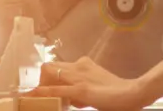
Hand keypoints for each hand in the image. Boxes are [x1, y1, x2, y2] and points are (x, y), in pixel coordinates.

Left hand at [28, 57, 148, 110]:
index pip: (59, 66)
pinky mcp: (80, 90)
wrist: (130, 93)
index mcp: (85, 63)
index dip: (49, 76)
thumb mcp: (96, 84)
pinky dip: (42, 92)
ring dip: (41, 84)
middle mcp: (80, 65)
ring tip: (33, 96)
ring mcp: (79, 77)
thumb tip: (71, 98)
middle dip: (42, 79)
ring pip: (50, 75)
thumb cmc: (116, 91)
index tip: (46, 86)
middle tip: (40, 93)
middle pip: (51, 67)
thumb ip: (82, 87)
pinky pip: (55, 90)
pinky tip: (32, 95)